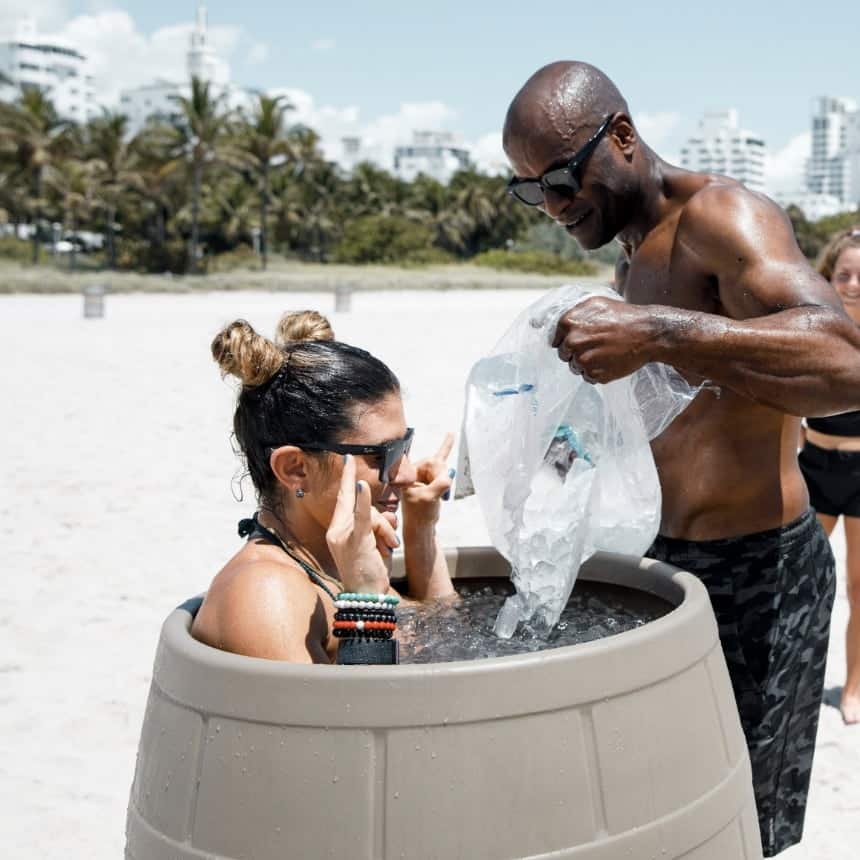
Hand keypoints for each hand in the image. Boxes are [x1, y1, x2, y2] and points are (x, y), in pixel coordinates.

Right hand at [326, 455, 390, 593]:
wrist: (367, 596)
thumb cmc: (369, 570)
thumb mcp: (371, 543)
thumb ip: (375, 525)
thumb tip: (389, 514)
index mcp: (337, 530)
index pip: (343, 499)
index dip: (345, 478)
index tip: (347, 459)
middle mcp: (336, 531)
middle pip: (359, 505)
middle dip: (364, 501)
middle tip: (359, 485)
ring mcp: (343, 536)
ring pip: (370, 514)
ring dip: (386, 531)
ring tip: (388, 550)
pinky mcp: (355, 541)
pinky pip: (362, 517)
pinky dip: (362, 501)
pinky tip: (361, 485)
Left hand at [401, 432, 454, 528]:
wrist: (421, 527)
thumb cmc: (419, 514)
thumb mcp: (428, 499)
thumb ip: (439, 484)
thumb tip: (449, 475)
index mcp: (407, 475)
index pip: (429, 464)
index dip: (438, 469)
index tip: (443, 452)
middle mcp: (413, 471)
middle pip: (436, 464)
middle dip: (442, 476)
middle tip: (442, 493)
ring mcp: (422, 474)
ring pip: (442, 468)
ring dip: (445, 479)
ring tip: (442, 495)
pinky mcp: (430, 478)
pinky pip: (440, 463)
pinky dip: (446, 448)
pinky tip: (450, 436)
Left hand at [552, 296, 656, 382]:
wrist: (647, 334)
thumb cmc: (623, 316)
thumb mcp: (595, 303)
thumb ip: (573, 313)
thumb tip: (553, 322)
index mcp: (568, 323)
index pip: (556, 341)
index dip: (568, 341)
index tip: (582, 341)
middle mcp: (572, 342)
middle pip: (564, 355)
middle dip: (576, 353)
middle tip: (596, 347)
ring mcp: (583, 360)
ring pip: (576, 367)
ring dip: (587, 364)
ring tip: (605, 353)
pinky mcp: (595, 374)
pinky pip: (588, 377)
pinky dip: (597, 373)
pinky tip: (610, 362)